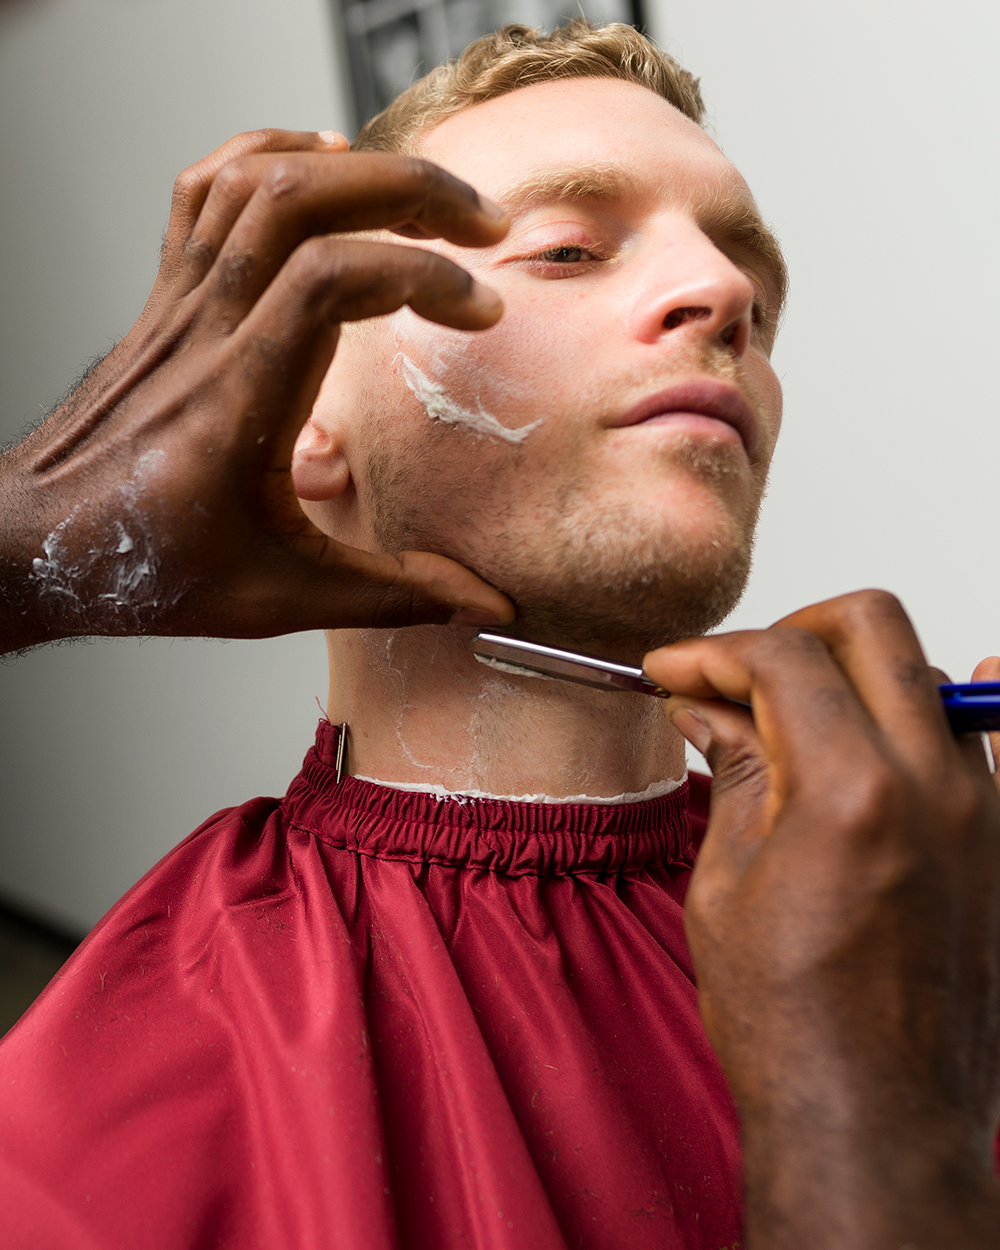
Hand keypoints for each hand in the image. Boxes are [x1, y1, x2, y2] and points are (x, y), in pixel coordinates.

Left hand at [0, 130, 513, 653]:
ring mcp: (179, 303)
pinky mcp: (165, 295)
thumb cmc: (149, 567)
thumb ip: (394, 594)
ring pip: (256, 178)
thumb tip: (486, 602)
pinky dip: (271, 156)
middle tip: (481, 225)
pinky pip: (205, 187)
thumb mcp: (284, 598)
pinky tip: (322, 167)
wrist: (39, 542)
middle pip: (302, 199)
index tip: (479, 312)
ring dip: (353, 168)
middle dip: (411, 190)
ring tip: (421, 198)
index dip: (424, 277)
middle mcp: (205, 332)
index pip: (332, 278)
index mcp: (239, 401)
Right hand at [644, 590, 999, 1248]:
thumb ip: (732, 772)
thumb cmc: (794, 1028)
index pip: (783, 657)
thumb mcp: (727, 884)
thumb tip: (709, 708)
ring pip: (928, 671)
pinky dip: (973, 698)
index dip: (713, 651)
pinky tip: (958, 685)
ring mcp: (982, 811)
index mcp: (851, 791)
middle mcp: (933, 784)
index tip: (677, 670)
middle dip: (791, 629)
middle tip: (739, 672)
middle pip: (869, 626)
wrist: (874, 1121)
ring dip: (856, 670)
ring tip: (798, 715)